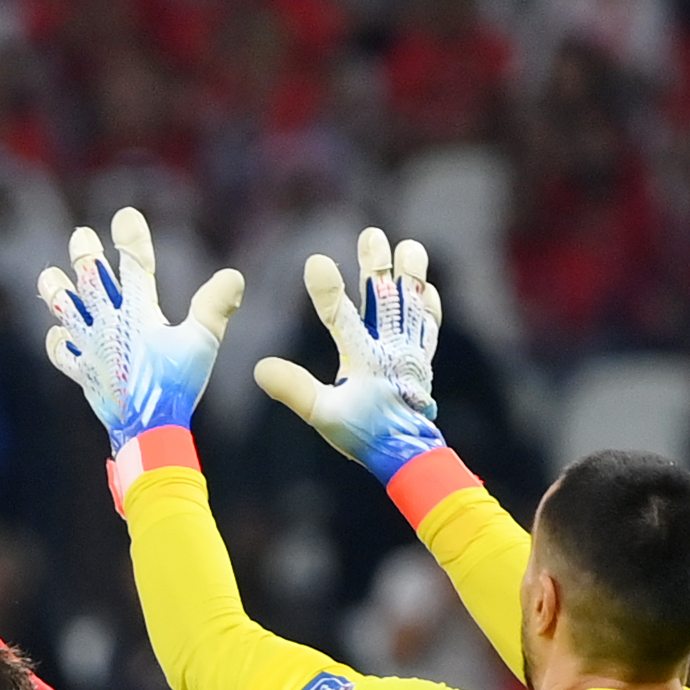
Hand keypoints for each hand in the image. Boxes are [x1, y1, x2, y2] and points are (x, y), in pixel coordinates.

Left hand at [36, 207, 243, 449]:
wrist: (147, 430)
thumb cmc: (176, 386)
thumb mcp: (201, 344)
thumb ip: (215, 307)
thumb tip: (233, 275)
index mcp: (138, 312)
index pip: (133, 263)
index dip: (130, 236)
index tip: (124, 215)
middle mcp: (109, 324)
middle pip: (90, 279)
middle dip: (84, 255)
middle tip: (80, 238)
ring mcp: (92, 348)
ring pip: (64, 311)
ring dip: (56, 292)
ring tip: (48, 276)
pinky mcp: (85, 373)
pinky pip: (63, 354)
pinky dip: (58, 342)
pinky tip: (58, 333)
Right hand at [251, 227, 447, 477]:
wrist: (407, 454)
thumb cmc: (363, 434)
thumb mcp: (324, 416)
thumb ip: (294, 389)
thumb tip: (260, 368)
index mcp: (362, 359)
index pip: (340, 317)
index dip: (327, 289)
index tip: (316, 261)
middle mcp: (389, 349)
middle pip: (383, 299)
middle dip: (376, 266)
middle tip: (372, 235)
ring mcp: (410, 352)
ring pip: (411, 306)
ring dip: (411, 275)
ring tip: (411, 247)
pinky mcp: (422, 361)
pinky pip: (429, 329)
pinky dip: (428, 308)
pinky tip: (426, 291)